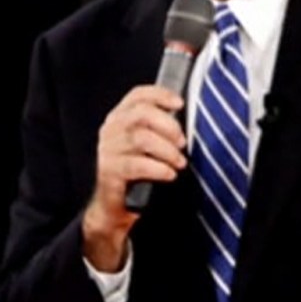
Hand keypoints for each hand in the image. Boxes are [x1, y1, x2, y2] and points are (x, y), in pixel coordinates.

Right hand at [83, 85, 187, 271]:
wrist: (118, 206)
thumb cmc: (141, 171)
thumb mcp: (152, 145)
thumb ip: (164, 129)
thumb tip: (193, 118)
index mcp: (121, 117)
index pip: (137, 95)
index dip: (159, 95)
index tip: (180, 103)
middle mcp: (111, 130)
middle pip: (141, 114)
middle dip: (168, 126)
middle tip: (183, 142)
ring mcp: (108, 150)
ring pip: (140, 139)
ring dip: (167, 150)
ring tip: (180, 162)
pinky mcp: (109, 171)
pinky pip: (136, 165)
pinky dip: (158, 168)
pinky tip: (169, 175)